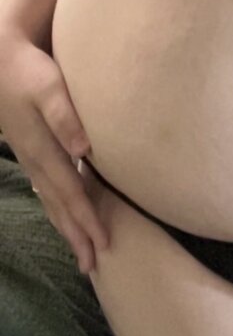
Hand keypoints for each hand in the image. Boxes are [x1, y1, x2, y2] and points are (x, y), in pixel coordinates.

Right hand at [0, 27, 108, 272]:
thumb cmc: (27, 70)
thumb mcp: (49, 89)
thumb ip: (66, 117)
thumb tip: (85, 150)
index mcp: (43, 150)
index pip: (70, 194)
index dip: (86, 221)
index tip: (102, 246)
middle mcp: (35, 159)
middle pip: (59, 205)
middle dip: (76, 235)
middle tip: (92, 266)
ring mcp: (30, 156)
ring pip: (50, 199)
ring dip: (66, 225)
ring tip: (80, 249)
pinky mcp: (29, 148)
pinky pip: (45, 186)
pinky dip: (57, 205)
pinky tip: (63, 212)